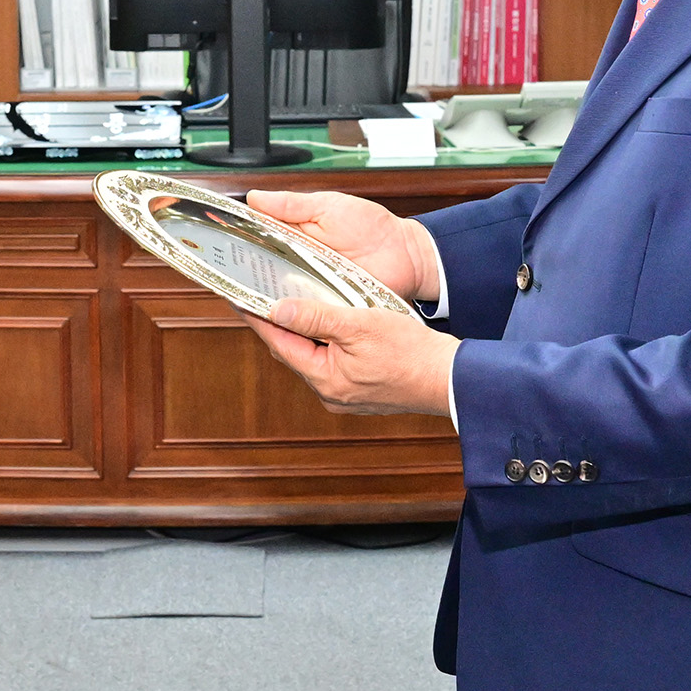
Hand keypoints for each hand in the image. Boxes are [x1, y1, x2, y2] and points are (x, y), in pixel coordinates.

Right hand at [242, 188, 441, 304]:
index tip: (214, 247)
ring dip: (265, 298)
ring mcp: (312, 287)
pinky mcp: (326, 307)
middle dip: (243, 277)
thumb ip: (291, 205)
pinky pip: (305, 313)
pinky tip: (278, 314)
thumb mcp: (328, 206)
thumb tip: (254, 198)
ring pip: (280, 296)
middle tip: (222, 278)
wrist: (407, 255)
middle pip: (262, 273)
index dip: (236, 246)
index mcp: (294, 236)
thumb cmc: (371, 226)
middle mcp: (298, 264)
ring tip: (243, 299)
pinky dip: (293, 314)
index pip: (256, 243)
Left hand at [243, 299, 460, 415]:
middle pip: (293, 351)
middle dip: (278, 324)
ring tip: (289, 304)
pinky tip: (326, 324)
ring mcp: (346, 395)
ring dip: (302, 332)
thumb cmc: (411, 352)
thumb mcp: (360, 324)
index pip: (280, 343)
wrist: (451, 379)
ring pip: (312, 357)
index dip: (258, 318)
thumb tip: (278, 309)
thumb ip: (317, 316)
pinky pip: (331, 363)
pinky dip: (323, 343)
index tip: (239, 298)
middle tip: (259, 295)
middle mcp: (330, 393)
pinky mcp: (361, 392)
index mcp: (325, 379)